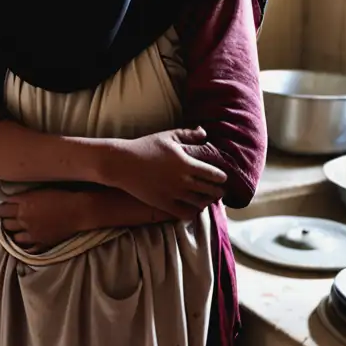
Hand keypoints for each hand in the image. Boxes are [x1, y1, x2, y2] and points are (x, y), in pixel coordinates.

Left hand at [0, 188, 85, 252]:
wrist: (78, 211)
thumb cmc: (62, 196)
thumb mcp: (41, 191)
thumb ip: (25, 196)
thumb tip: (13, 199)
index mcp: (24, 202)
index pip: (4, 206)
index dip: (0, 206)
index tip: (0, 206)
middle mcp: (24, 217)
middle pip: (5, 219)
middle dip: (3, 217)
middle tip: (5, 216)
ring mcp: (30, 231)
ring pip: (12, 233)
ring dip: (11, 229)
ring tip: (14, 227)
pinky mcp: (39, 241)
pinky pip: (23, 244)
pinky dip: (22, 241)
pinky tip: (24, 238)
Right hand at [107, 127, 227, 216]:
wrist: (122, 163)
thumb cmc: (146, 146)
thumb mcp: (168, 136)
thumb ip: (189, 134)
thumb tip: (205, 132)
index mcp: (186, 163)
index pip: (214, 174)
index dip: (222, 177)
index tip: (223, 178)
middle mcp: (182, 180)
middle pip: (210, 191)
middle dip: (218, 191)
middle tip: (221, 191)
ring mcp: (173, 193)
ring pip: (199, 203)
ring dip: (207, 202)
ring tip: (208, 199)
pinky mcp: (163, 203)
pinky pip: (184, 213)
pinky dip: (192, 212)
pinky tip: (193, 208)